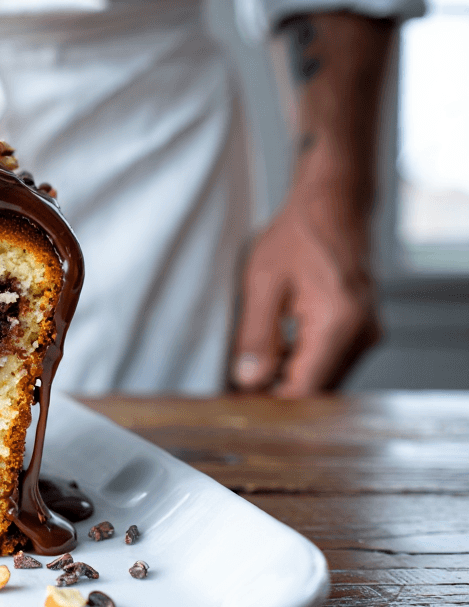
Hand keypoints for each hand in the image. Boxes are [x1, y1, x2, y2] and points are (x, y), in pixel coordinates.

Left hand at [231, 143, 380, 395]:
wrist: (334, 203)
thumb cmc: (300, 233)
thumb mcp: (262, 284)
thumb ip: (255, 337)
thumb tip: (248, 379)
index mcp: (338, 323)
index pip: (305, 390)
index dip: (271, 402)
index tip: (240, 402)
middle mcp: (361, 333)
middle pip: (318, 389)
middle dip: (278, 394)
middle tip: (239, 390)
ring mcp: (367, 332)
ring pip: (326, 377)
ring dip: (291, 379)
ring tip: (253, 371)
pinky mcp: (362, 328)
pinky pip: (332, 360)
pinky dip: (304, 363)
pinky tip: (277, 354)